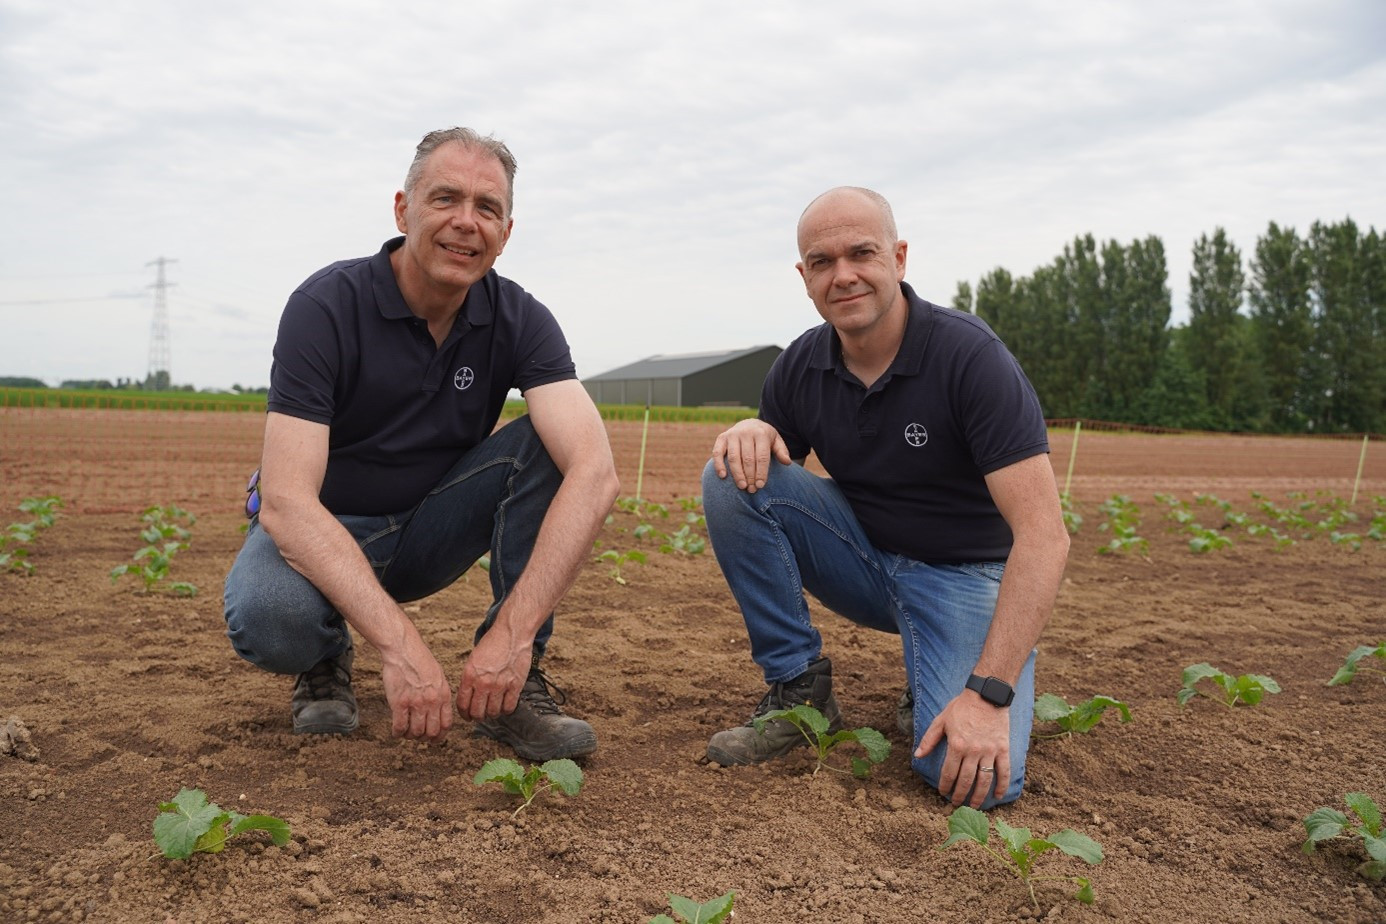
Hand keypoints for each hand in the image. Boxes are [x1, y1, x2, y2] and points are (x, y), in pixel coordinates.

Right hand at [378, 631, 453, 741]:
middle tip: (418, 736)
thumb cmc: (420, 660)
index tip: (434, 739)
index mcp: (443, 695)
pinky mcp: (399, 703)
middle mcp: (432, 702)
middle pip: (431, 731)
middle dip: (425, 738)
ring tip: (406, 732)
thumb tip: (439, 711)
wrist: (404, 650)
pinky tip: (396, 731)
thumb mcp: (439, 677)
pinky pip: (399, 727)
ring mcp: (416, 703)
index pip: (446, 724)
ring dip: (410, 736)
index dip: (440, 736)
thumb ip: (440, 695)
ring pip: (415, 732)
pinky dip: (397, 733)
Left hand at [456, 630, 531, 719]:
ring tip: (493, 711)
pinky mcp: (515, 685)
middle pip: (477, 712)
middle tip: (480, 716)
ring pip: (493, 712)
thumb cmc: (492, 644)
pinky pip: (509, 707)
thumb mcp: (473, 660)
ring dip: (492, 715)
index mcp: (470, 676)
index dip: (464, 714)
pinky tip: (505, 706)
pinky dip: (506, 710)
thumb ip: (469, 679)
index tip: (467, 716)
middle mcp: (483, 683)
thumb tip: (468, 696)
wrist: (512, 634)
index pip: (463, 704)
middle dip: (477, 717)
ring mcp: (500, 685)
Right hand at [710, 419, 790, 492]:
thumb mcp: (776, 441)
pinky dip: (719, 465)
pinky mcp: (722, 438)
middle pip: (747, 459)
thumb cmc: (764, 438)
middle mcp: (745, 432)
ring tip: (742, 487)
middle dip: (750, 476)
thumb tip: (787, 462)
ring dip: (737, 474)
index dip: (761, 472)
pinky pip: (717, 452)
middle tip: (752, 490)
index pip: (761, 456)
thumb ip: (782, 451)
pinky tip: (723, 476)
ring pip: (733, 457)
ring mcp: (732, 434)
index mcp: (761, 433)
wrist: (749, 423)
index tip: (761, 485)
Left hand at [915, 692, 1010, 807]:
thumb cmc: (961, 707)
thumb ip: (929, 739)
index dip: (945, 785)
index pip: (949, 773)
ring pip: (984, 780)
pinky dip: (1002, 785)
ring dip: (978, 796)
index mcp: (956, 745)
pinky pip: (1003, 771)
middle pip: (966, 780)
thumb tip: (917, 755)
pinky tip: (998, 796)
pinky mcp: (1003, 749)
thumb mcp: (941, 720)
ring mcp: (989, 751)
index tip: (943, 793)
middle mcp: (973, 751)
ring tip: (973, 806)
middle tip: (956, 804)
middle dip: (960, 795)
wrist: (986, 695)